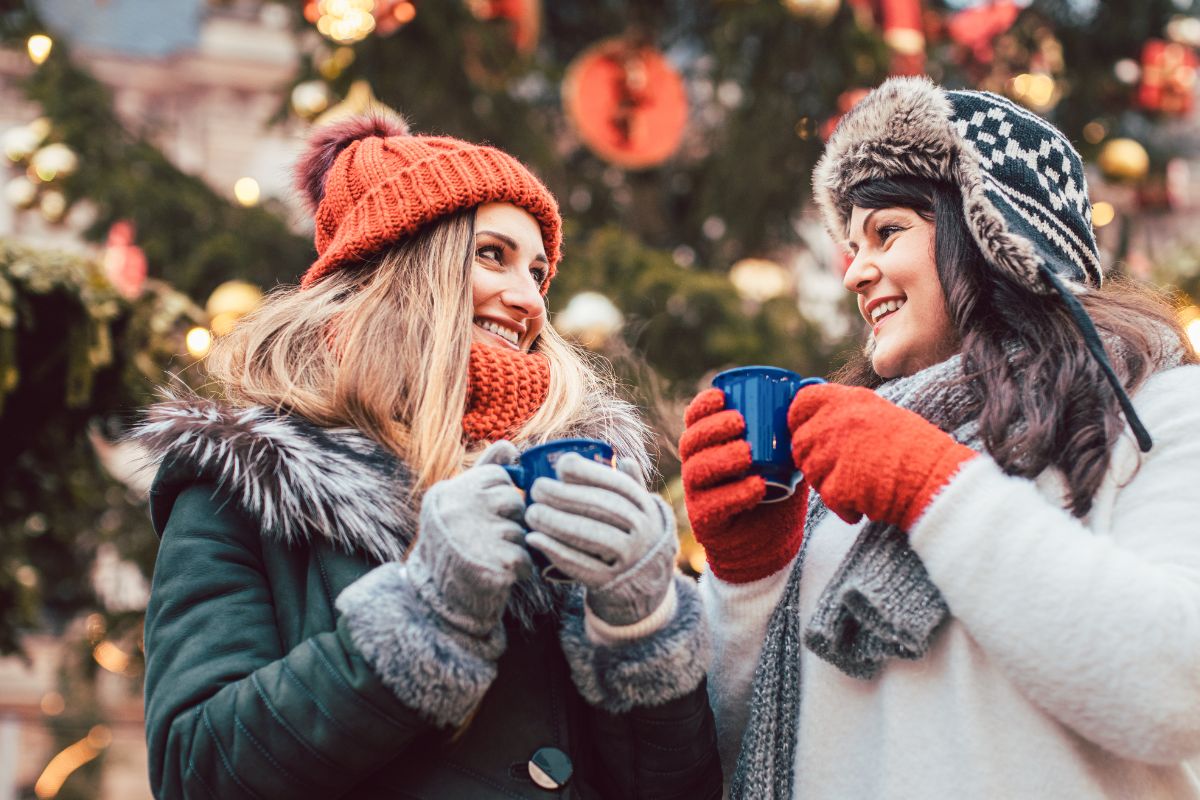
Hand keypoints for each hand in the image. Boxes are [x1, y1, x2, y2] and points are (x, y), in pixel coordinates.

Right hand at [406, 440, 531, 636]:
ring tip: (489, 558)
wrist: (436, 601)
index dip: (500, 497)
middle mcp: (458, 509)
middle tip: (488, 540)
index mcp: (449, 492)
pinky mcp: (494, 563)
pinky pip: (525, 557)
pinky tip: (499, 574)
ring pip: (521, 530)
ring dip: (514, 547)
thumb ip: (484, 471)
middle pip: (513, 500)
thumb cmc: (453, 546)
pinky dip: (519, 569)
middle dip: (510, 521)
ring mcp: (475, 535)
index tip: (485, 515)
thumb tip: (509, 445)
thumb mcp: (459, 504)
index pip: (498, 476)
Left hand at [524, 454, 676, 626]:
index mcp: (647, 508)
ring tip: (531, 513)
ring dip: (557, 522)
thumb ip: (631, 486)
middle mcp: (644, 532)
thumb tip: (622, 458)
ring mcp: (630, 559)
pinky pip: (581, 566)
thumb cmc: (632, 538)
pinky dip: (555, 551)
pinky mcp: (610, 583)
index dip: (589, 473)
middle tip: (536, 489)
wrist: (645, 587)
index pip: (618, 485)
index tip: (561, 466)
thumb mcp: (640, 513)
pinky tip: (534, 539)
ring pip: (592, 536)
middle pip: (602, 508)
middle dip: (565, 496)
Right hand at [678, 388, 805, 583]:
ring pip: (697, 470)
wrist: (771, 541)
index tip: (722, 396)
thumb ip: (791, 428)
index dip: (702, 405)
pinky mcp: (706, 521)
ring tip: (748, 454)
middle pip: (691, 442)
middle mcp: (697, 467)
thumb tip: (811, 388)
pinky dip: (736, 494)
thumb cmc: (776, 490)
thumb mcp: (784, 456)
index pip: (694, 420)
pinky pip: (713, 505)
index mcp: (710, 446)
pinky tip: (756, 487)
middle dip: (712, 428)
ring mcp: (698, 495)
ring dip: (722, 458)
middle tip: (740, 422)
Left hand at [787, 383, 976, 529]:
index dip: (798, 420)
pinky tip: (866, 503)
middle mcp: (837, 420)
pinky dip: (844, 507)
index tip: (806, 432)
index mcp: (849, 400)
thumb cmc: (917, 450)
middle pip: (800, 442)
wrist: (938, 479)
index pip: (801, 402)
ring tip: (860, 486)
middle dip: (814, 460)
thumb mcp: (881, 415)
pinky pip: (827, 498)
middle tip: (840, 471)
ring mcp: (834, 452)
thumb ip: (847, 414)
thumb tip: (817, 423)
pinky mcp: (838, 483)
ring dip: (829, 484)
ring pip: (811, 472)